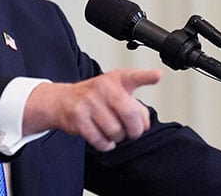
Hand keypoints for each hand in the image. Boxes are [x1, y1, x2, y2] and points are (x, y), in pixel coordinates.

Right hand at [23, 68, 161, 151]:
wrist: (63, 100)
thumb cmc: (95, 97)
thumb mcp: (117, 94)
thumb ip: (136, 107)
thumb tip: (145, 123)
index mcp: (117, 79)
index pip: (134, 76)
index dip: (147, 76)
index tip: (157, 76)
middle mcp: (103, 87)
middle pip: (129, 113)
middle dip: (134, 129)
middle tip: (132, 131)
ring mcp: (90, 101)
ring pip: (115, 131)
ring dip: (117, 138)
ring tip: (112, 131)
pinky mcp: (79, 117)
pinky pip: (100, 140)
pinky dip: (105, 144)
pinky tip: (103, 138)